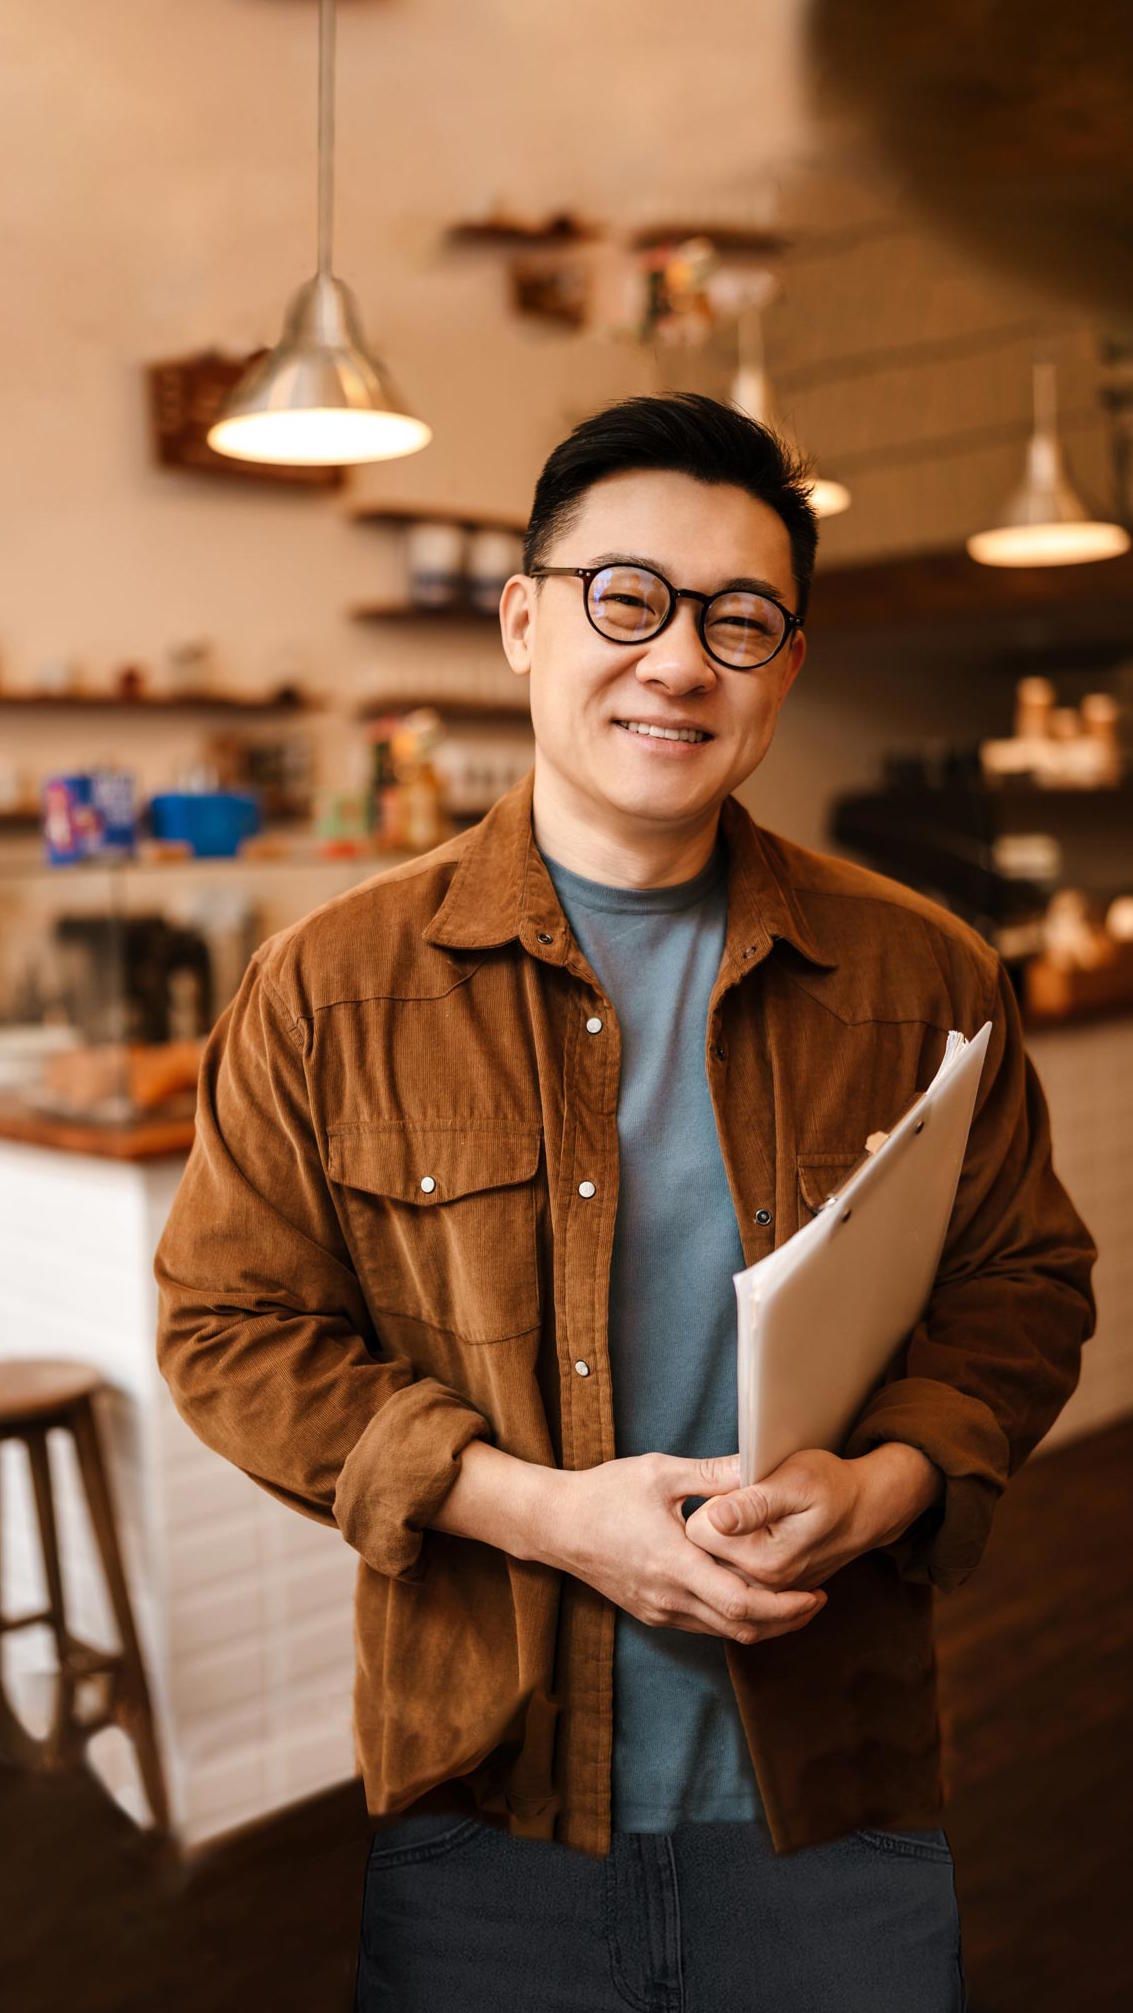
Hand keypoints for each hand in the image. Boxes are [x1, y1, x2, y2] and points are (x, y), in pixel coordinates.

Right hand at [535, 1451, 827, 1644]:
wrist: (555, 1525)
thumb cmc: (604, 1494)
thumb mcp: (660, 1473)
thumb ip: (712, 1473)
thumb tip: (759, 1462)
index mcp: (675, 1563)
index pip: (742, 1604)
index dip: (784, 1606)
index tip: (814, 1594)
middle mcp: (669, 1597)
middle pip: (741, 1629)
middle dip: (785, 1619)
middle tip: (817, 1600)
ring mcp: (659, 1610)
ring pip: (723, 1633)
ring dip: (762, 1622)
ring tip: (793, 1599)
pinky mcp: (651, 1612)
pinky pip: (702, 1625)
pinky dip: (733, 1618)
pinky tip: (748, 1594)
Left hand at [682, 1445, 939, 1590]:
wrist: (863, 1511)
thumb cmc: (830, 1487)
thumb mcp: (795, 1480)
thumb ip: (753, 1503)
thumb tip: (716, 1518)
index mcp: (762, 1558)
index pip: (697, 1531)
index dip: (711, 1502)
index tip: (738, 1490)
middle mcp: (761, 1585)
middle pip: (701, 1552)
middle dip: (714, 1526)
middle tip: (748, 1504)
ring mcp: (765, 1593)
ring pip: (712, 1565)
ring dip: (723, 1543)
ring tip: (755, 1521)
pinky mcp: (768, 1593)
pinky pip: (728, 1575)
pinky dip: (732, 1556)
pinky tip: (754, 1538)